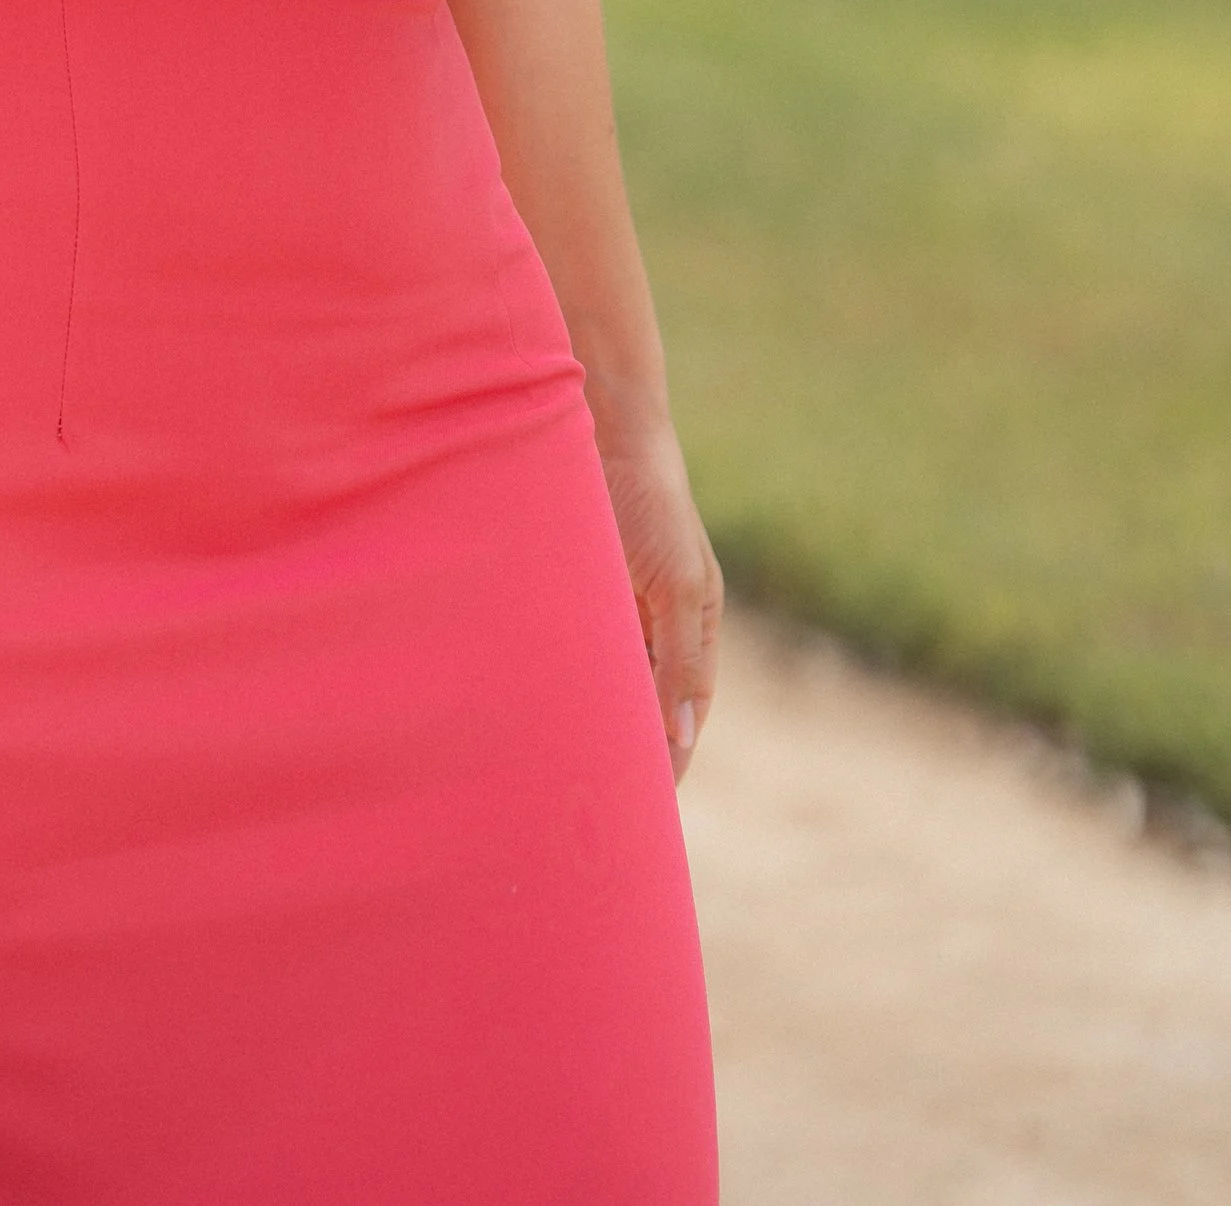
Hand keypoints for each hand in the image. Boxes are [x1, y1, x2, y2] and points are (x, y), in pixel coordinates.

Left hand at [596, 415, 721, 782]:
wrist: (604, 420)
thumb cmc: (650, 497)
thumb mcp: (674, 581)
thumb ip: (678, 657)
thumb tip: (678, 735)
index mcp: (695, 621)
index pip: (683, 710)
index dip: (666, 757)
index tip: (643, 809)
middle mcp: (657, 617)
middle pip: (643, 700)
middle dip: (625, 747)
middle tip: (595, 805)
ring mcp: (617, 601)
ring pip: (605, 676)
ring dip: (589, 714)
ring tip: (560, 771)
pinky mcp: (578, 582)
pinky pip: (574, 644)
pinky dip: (562, 677)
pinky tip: (535, 706)